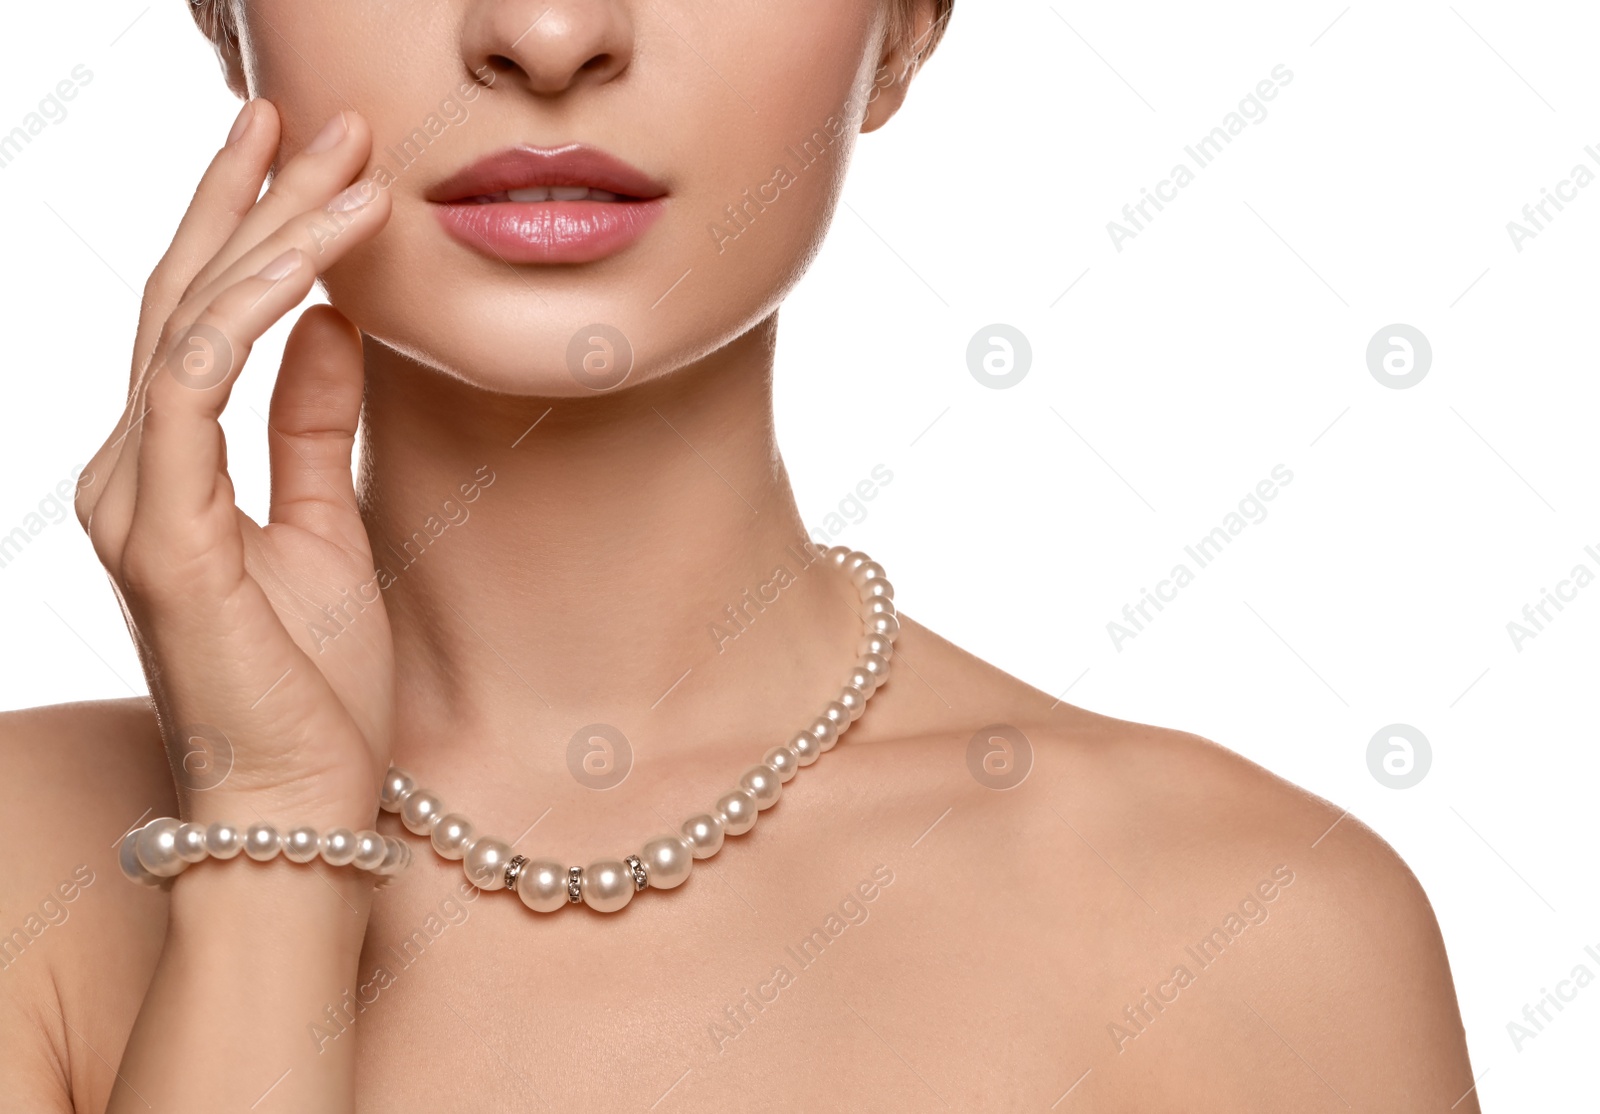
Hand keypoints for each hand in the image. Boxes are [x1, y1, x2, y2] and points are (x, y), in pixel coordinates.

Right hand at [75, 100, 395, 827]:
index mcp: (167, 469)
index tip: (315, 157)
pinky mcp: (164, 527)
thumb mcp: (327, 519)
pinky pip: (199, 384)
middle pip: (182, 297)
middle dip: (252, 197)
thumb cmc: (315, 681)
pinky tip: (315, 257)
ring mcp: (134, 496)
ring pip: (188, 322)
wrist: (304, 796)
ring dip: (269, 233)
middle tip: (317, 116)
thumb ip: (314, 421)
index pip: (199, 317)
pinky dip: (256, 310)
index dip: (252, 228)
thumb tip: (336, 323)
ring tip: (340, 162)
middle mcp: (131, 469)